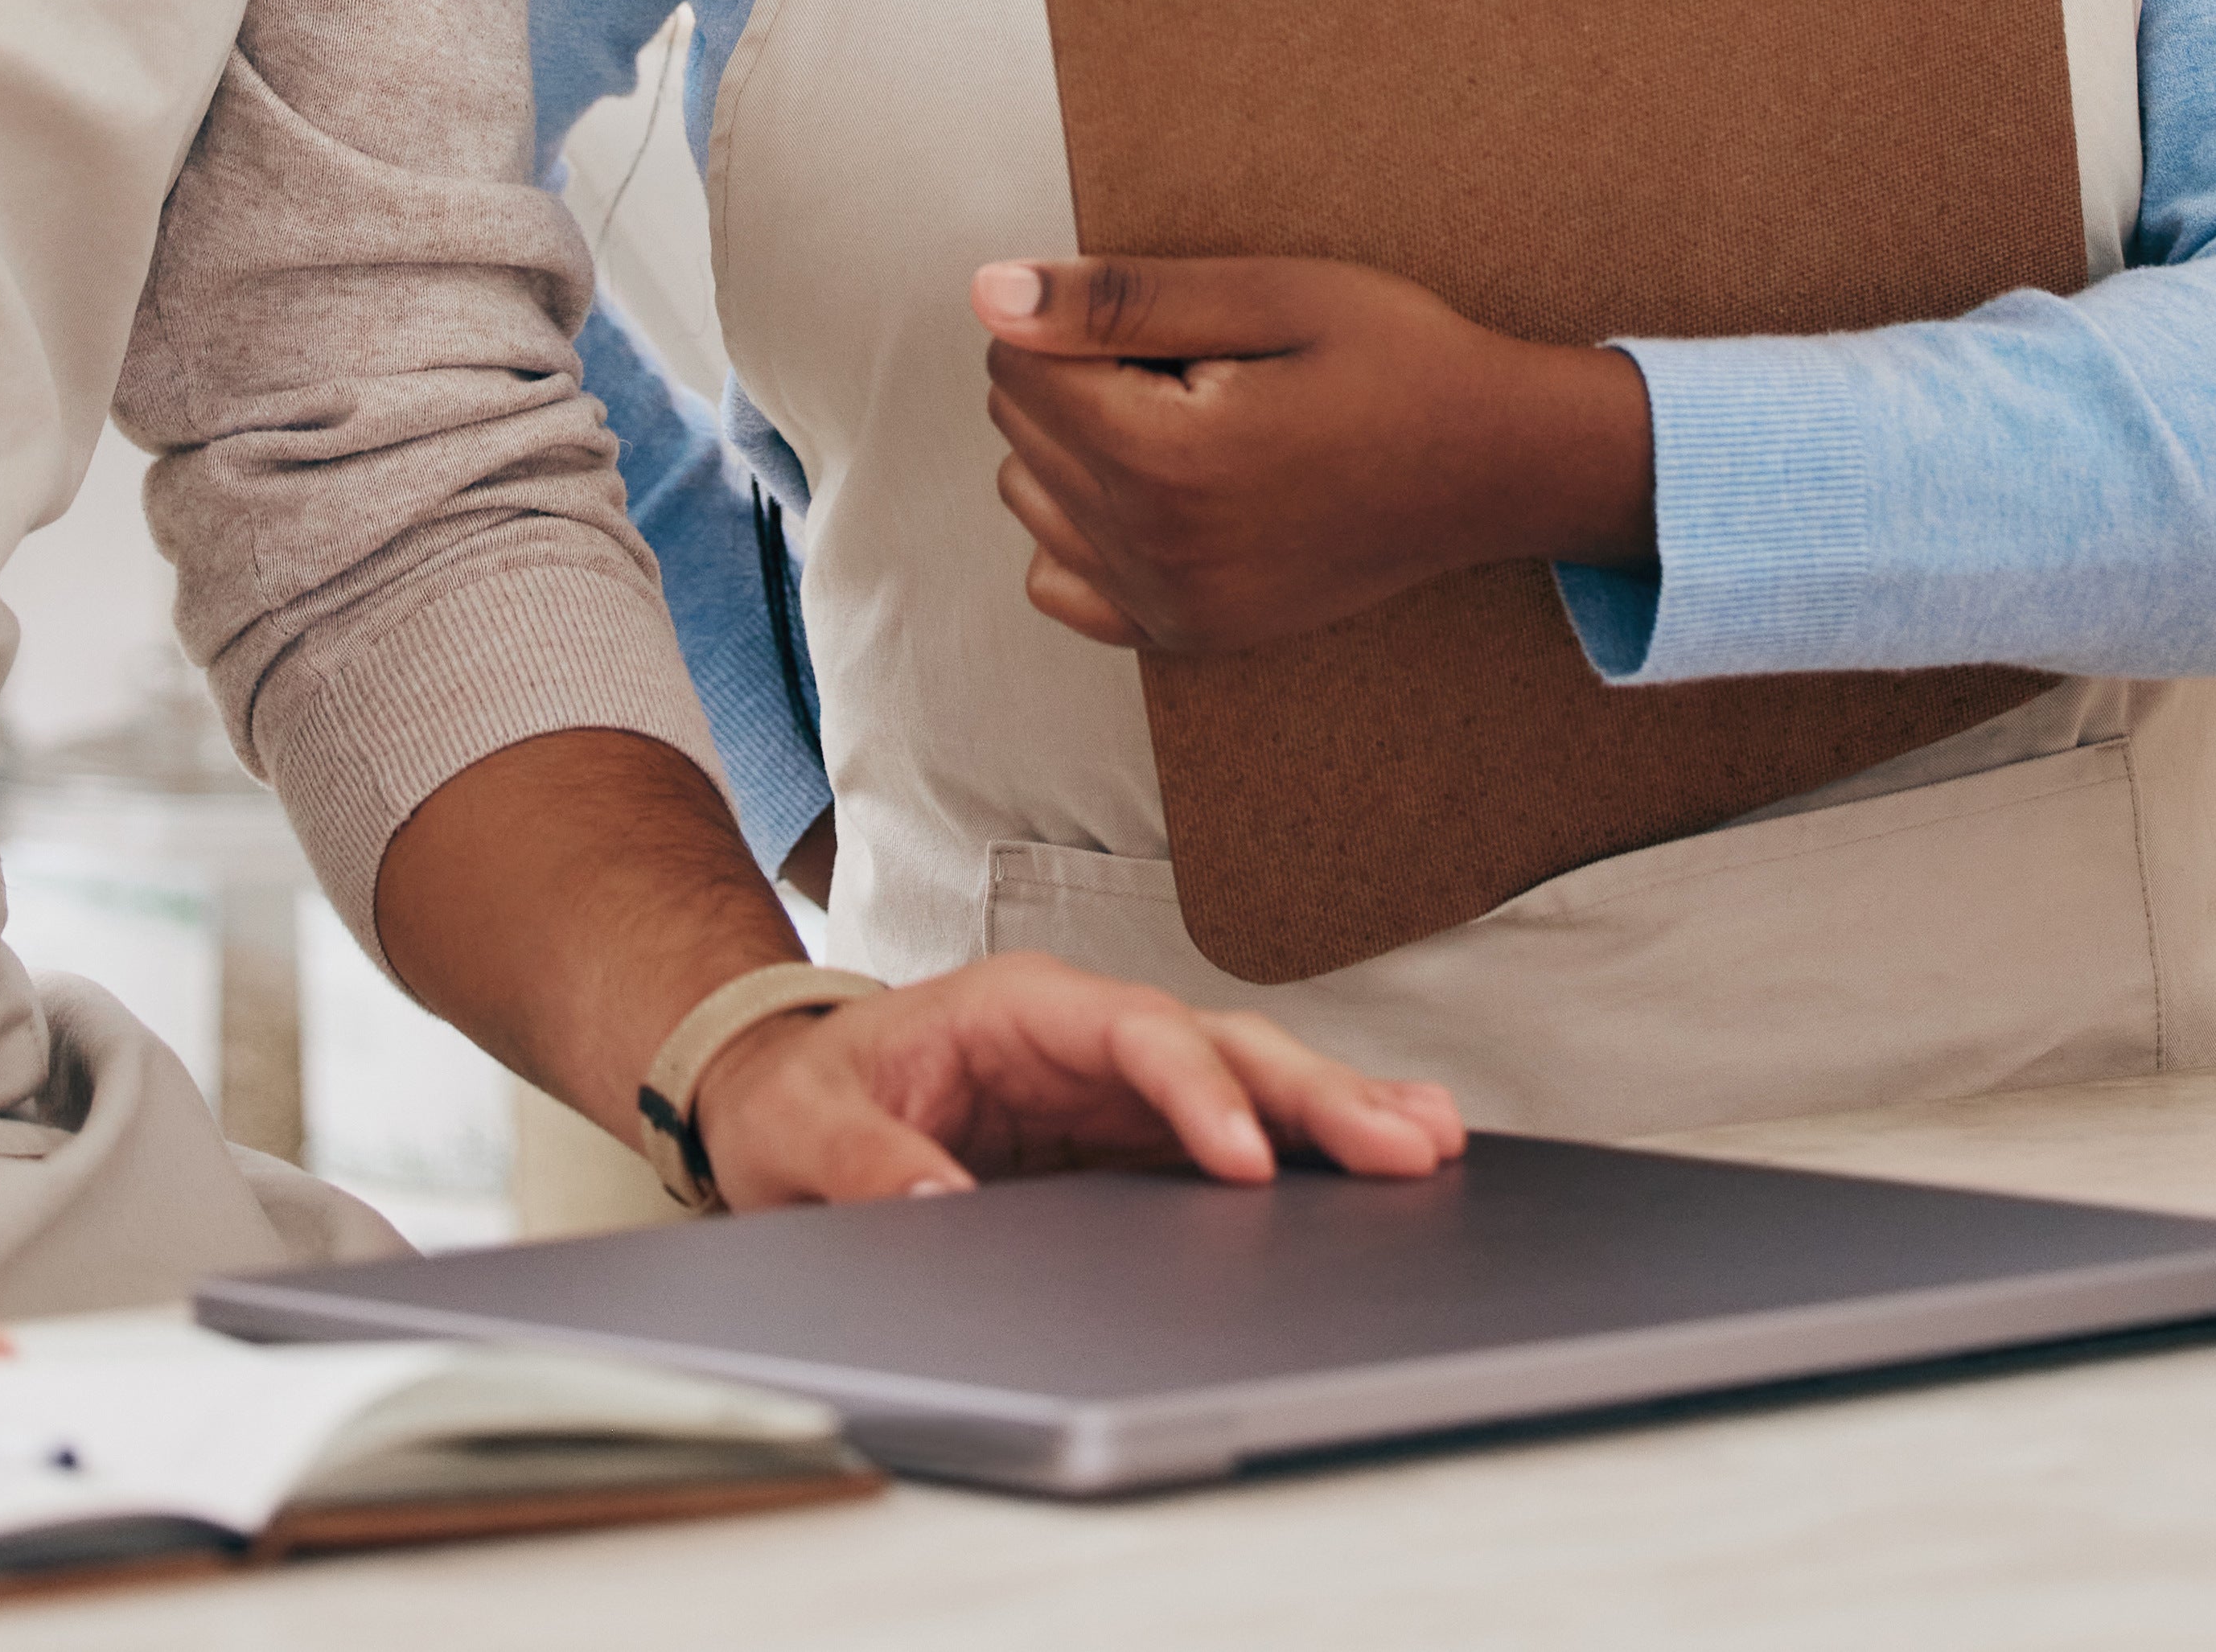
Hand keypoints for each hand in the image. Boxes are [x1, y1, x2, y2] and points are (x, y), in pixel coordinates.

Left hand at [691, 950, 1466, 1205]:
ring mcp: (1117, 1083)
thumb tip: (935, 1206)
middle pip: (1216, 1047)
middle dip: (1313, 1093)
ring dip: (1336, 1110)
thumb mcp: (802, 1129)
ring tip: (1430, 1142)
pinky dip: (1310, 1146)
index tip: (1244, 1161)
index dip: (1195, 1091)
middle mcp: (1085, 1033)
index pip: (1131, 1033)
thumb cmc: (798, 1096)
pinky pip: (1235, 1131)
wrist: (785, 1094)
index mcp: (1017, 1009)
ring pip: (1247, 1081)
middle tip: (1404, 1140)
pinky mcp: (1131, 1135)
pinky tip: (1383, 1158)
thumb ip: (866, 1162)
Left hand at [976, 255, 1651, 657]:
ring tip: (1191, 422)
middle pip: (1016, 424)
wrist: (1495, 464)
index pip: (1015, 358)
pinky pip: (1060, 579)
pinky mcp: (1188, 635)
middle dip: (1078, 373)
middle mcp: (1153, 550)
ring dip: (1078, 444)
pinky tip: (1165, 491)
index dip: (1081, 314)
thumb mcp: (1267, 294)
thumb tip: (991, 295)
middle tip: (1197, 367)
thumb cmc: (1395, 359)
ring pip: (1028, 493)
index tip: (1176, 321)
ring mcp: (1169, 607)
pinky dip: (1086, 527)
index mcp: (1166, 458)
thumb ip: (1118, 299)